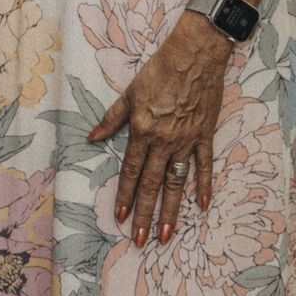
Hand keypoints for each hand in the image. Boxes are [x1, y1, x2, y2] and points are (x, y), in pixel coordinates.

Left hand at [87, 15, 234, 244]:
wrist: (195, 55)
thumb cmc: (158, 71)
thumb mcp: (129, 93)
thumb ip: (111, 119)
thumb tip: (90, 137)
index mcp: (142, 130)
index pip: (130, 170)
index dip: (123, 194)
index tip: (118, 216)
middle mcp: (164, 141)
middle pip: (151, 184)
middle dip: (143, 214)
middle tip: (139, 240)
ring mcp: (186, 141)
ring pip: (176, 183)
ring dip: (171, 211)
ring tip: (165, 235)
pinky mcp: (205, 136)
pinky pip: (204, 166)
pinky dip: (204, 186)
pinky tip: (202, 206)